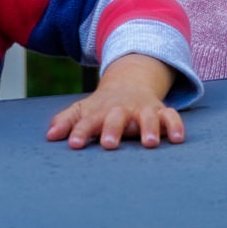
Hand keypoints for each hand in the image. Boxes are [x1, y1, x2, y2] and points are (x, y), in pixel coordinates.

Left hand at [46, 53, 184, 149]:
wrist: (129, 83)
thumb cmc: (102, 107)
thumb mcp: (83, 110)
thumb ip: (67, 121)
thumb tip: (49, 136)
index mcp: (100, 111)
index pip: (87, 121)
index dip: (80, 132)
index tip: (74, 144)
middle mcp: (121, 109)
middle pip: (116, 117)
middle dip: (113, 129)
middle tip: (109, 144)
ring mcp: (142, 109)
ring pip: (147, 116)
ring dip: (149, 127)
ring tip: (149, 143)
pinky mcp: (160, 111)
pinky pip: (171, 116)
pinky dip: (175, 125)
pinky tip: (177, 139)